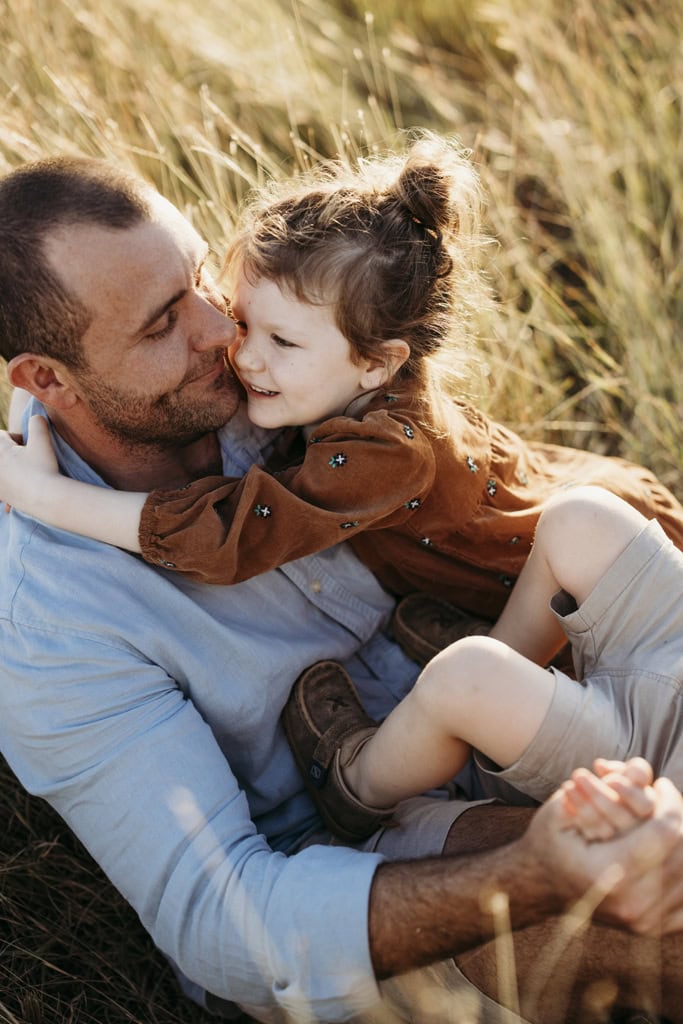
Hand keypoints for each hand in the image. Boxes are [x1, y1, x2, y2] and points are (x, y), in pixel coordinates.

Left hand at [0, 414, 59, 509]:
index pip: (2, 435)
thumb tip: (36, 417)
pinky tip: (19, 486)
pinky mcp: (0, 495)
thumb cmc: (43, 468)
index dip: (16, 438)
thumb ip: (37, 422)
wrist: (44, 498)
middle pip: (2, 453)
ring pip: (4, 470)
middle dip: (12, 453)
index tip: (28, 446)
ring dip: (10, 469)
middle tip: (27, 458)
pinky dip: (8, 485)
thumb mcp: (42, 440)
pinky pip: (3, 486)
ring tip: (25, 473)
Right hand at [526, 764, 682, 933]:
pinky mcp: (653, 928)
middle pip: (682, 852)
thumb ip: (604, 785)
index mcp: (609, 872)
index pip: (665, 832)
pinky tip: (672, 852)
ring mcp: (645, 922)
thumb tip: (643, 772)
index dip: (670, 802)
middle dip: (679, 816)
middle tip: (666, 797)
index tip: (660, 783)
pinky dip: (681, 875)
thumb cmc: (550, 840)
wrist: (540, 886)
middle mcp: (632, 903)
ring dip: (682, 842)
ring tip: (668, 818)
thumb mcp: (564, 804)